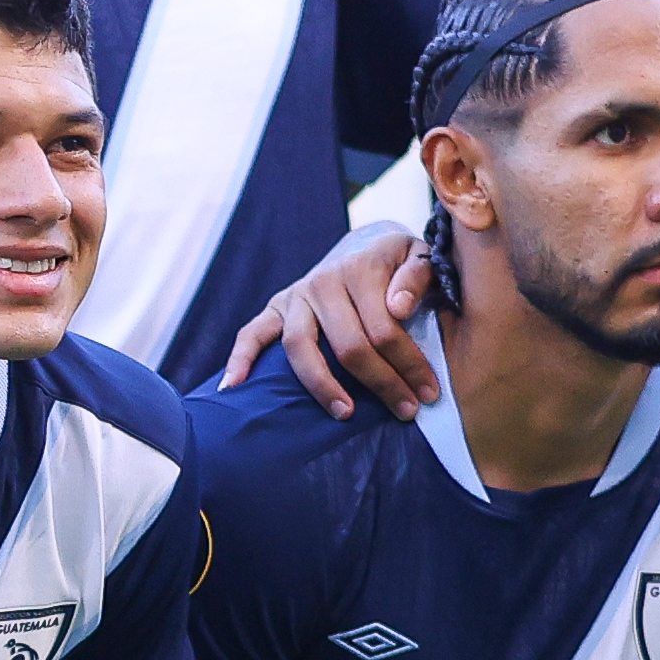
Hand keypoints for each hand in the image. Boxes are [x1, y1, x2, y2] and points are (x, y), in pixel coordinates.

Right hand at [219, 226, 436, 418]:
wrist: (366, 245)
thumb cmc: (399, 264)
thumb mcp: (420, 256)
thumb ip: (417, 276)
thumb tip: (399, 307)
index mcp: (361, 267)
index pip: (384, 328)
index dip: (409, 365)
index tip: (428, 394)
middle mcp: (324, 281)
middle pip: (348, 345)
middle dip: (381, 383)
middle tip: (405, 411)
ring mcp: (296, 295)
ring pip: (300, 347)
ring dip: (323, 385)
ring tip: (345, 414)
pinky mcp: (276, 307)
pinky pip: (252, 333)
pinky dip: (239, 359)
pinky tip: (232, 387)